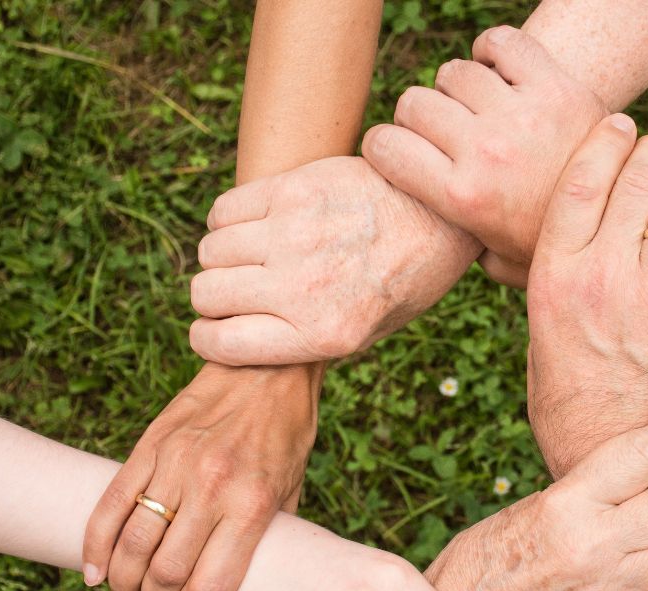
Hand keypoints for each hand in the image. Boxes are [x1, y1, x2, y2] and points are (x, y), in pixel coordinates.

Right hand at [82, 363, 319, 590]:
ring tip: (130, 588)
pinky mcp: (150, 446)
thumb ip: (269, 535)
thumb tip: (251, 580)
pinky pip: (111, 504)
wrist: (267, 368)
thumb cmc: (286, 433)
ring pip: (132, 544)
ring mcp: (176, 465)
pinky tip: (96, 570)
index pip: (209, 587)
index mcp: (252, 505)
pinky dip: (96, 545)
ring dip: (124, 580)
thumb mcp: (293, 488)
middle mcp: (212, 487)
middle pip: (165, 574)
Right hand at [188, 156, 480, 365]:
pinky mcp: (293, 190)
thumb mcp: (367, 333)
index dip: (208, 338)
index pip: (221, 344)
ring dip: (222, 258)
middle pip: (207, 294)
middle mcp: (304, 288)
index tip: (214, 330)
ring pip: (210, 251)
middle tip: (238, 291)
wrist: (441, 216)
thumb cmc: (404, 280)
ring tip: (251, 256)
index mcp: (323, 334)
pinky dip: (227, 221)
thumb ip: (305, 342)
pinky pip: (224, 210)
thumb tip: (241, 341)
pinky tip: (256, 225)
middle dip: (213, 298)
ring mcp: (295, 235)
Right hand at [363, 26, 604, 287]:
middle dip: (417, 119)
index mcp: (462, 198)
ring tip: (476, 110)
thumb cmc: (551, 243)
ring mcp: (521, 115)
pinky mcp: (555, 85)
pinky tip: (498, 74)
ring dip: (457, 89)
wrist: (624, 217)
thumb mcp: (498, 262)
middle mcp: (485, 151)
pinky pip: (501, 43)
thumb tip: (428, 240)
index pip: (384, 146)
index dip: (383, 147)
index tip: (396, 153)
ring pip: (454, 73)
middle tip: (441, 135)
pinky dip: (492, 51)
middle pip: (414, 103)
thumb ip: (458, 248)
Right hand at [526, 117, 647, 477]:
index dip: (606, 139)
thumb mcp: (535, 317)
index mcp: (553, 275)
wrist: (605, 440)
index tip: (620, 123)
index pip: (582, 180)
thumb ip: (536, 266)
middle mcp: (600, 278)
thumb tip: (521, 222)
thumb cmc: (563, 378)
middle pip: (637, 178)